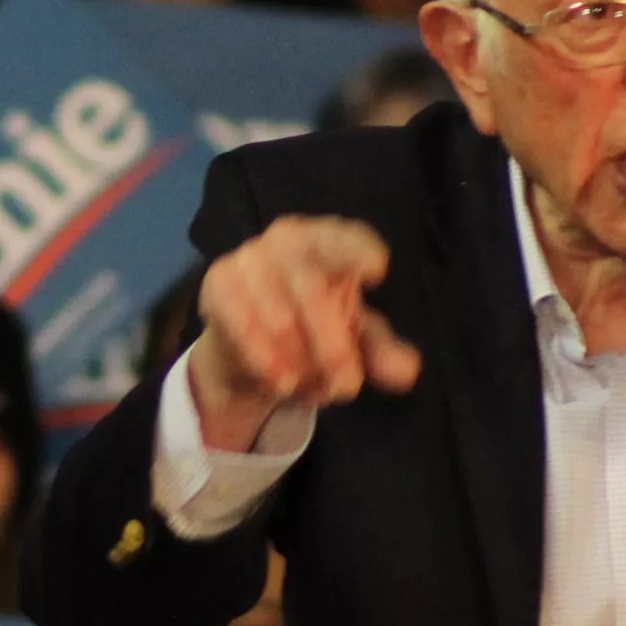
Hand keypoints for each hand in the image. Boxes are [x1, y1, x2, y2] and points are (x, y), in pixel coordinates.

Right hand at [189, 216, 421, 450]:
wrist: (251, 352)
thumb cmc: (314, 330)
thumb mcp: (355, 343)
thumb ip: (381, 352)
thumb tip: (407, 371)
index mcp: (328, 241)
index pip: (344, 237)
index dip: (358, 249)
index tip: (377, 271)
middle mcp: (288, 238)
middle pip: (313, 286)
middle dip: (332, 343)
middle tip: (347, 388)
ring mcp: (250, 257)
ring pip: (277, 310)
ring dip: (297, 358)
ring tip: (310, 389)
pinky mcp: (219, 281)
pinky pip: (239, 319)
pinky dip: (260, 353)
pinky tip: (278, 381)